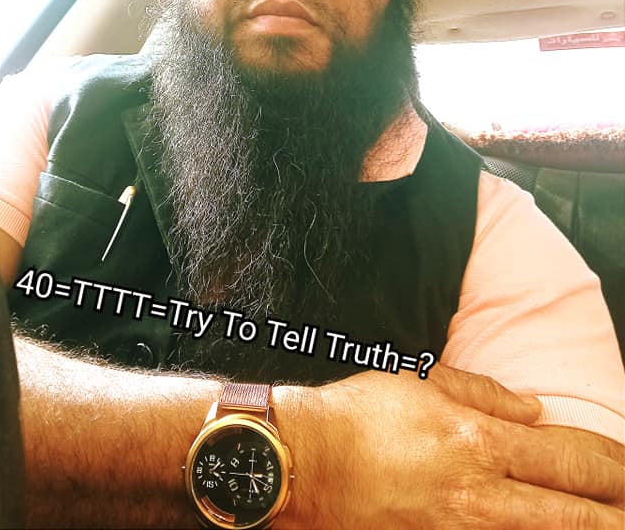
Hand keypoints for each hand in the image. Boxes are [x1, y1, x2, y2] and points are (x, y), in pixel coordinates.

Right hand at [276, 364, 623, 528]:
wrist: (305, 460)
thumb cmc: (359, 412)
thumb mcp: (423, 383)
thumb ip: (484, 393)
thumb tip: (532, 409)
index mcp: (478, 440)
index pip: (569, 457)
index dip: (612, 467)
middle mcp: (479, 493)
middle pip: (572, 513)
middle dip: (615, 513)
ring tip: (609, 525)